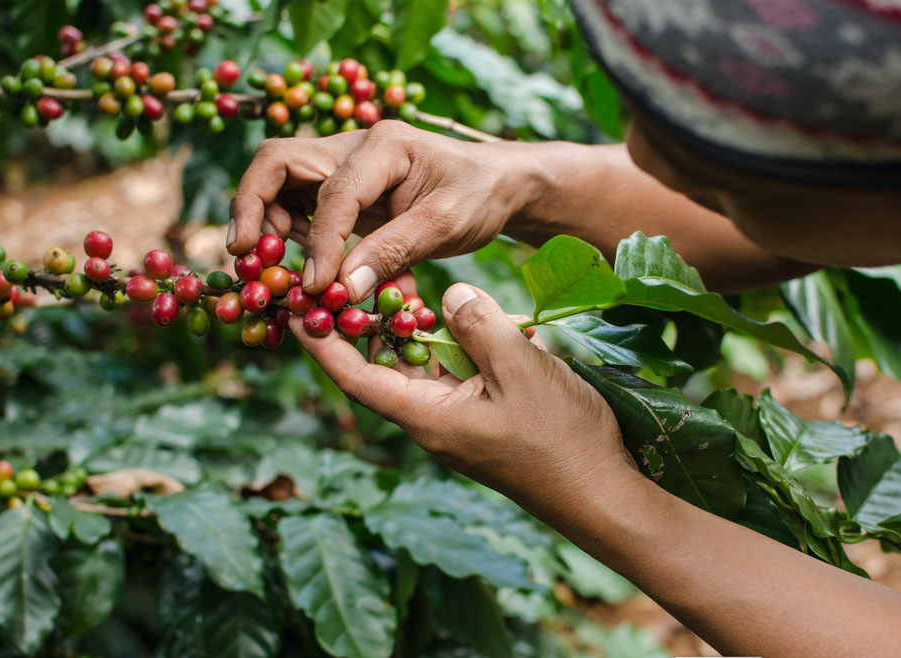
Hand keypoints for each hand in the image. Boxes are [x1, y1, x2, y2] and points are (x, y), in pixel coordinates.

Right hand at [228, 121, 534, 302]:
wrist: (496, 184)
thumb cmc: (479, 196)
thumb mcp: (446, 225)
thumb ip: (393, 252)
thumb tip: (342, 289)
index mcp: (383, 146)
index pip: (333, 192)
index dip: (320, 243)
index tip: (317, 287)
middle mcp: (353, 147)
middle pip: (277, 163)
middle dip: (252, 207)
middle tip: (244, 256)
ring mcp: (343, 165)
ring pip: (279, 183)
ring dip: (266, 222)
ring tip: (270, 267)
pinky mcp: (342, 189)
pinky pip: (299, 206)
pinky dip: (290, 235)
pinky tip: (302, 266)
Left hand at [289, 278, 640, 519]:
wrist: (602, 492)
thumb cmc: (560, 439)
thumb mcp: (519, 370)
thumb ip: (478, 325)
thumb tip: (449, 295)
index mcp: (426, 417)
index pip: (356, 377)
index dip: (323, 343)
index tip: (298, 308)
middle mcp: (434, 420)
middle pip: (386, 366)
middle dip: (372, 323)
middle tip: (362, 277)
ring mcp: (460, 420)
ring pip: (425, 366)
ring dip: (420, 330)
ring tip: (410, 287)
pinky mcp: (486, 417)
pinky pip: (458, 374)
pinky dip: (458, 344)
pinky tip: (473, 318)